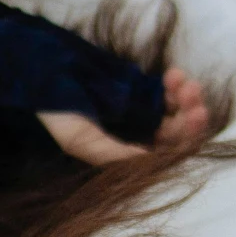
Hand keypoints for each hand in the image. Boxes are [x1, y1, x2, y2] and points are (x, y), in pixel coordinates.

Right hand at [38, 66, 211, 165]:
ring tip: (181, 79)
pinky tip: (172, 75)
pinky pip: (168, 94)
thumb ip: (113, 153)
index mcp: (124, 158)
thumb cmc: (55, 112)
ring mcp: (141, 116)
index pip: (165, 155)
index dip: (186, 137)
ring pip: (177, 113)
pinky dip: (176, 85)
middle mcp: (136, 139)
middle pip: (178, 134)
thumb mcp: (79, 139)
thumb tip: (152, 162)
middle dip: (191, 114)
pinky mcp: (140, 94)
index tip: (194, 115)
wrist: (40, 77)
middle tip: (193, 93)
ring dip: (186, 98)